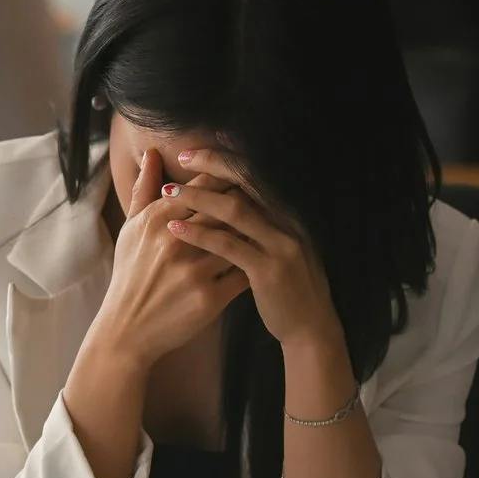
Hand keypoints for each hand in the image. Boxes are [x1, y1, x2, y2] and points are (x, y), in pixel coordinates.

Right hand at [83, 148, 243, 367]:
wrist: (127, 330)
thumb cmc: (130, 276)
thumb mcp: (131, 230)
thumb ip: (144, 189)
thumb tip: (153, 153)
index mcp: (157, 220)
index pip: (203, 187)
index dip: (226, 179)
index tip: (241, 177)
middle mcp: (176, 241)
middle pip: (226, 208)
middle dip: (246, 203)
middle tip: (261, 200)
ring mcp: (194, 271)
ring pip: (239, 239)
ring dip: (255, 233)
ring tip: (266, 229)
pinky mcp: (210, 299)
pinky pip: (243, 274)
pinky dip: (254, 266)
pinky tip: (262, 261)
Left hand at [158, 149, 344, 356]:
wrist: (309, 327)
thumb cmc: (285, 287)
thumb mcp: (277, 247)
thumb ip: (260, 220)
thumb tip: (233, 196)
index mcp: (289, 213)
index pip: (256, 175)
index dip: (227, 159)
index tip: (198, 150)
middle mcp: (289, 222)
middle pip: (247, 182)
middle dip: (212, 166)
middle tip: (182, 156)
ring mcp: (281, 245)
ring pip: (234, 210)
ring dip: (198, 197)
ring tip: (169, 191)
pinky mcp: (268, 270)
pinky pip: (228, 245)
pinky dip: (199, 233)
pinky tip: (175, 228)